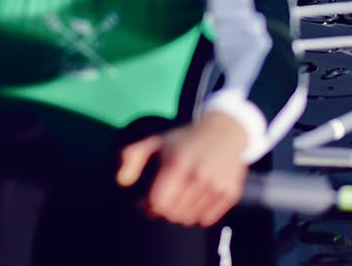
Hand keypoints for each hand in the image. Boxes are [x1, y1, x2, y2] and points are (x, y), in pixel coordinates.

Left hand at [114, 112, 249, 226]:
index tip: (150, 198)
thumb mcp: (156, 141)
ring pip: (189, 219)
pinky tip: (197, 197)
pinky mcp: (230, 193)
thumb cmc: (185, 139)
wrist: (226, 131)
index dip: (150, 205)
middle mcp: (199, 175)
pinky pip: (206, 219)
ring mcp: (217, 185)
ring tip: (182, 196)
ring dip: (181, 213)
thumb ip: (132, 157)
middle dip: (165, 210)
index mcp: (178, 163)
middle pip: (173, 214)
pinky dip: (198, 214)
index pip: (159, 204)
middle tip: (167, 197)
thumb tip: (121, 181)